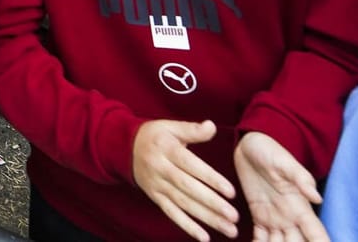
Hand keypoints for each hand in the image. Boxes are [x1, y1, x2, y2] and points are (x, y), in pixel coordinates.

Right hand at [132, 119, 238, 240]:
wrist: (123, 147)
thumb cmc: (154, 136)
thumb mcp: (170, 127)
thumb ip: (192, 129)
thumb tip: (212, 126)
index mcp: (167, 150)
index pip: (191, 166)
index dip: (211, 179)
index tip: (230, 192)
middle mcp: (161, 170)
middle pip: (188, 189)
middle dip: (212, 204)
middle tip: (234, 216)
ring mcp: (157, 186)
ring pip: (183, 204)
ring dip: (206, 218)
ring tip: (228, 229)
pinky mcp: (155, 197)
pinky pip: (171, 214)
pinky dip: (187, 226)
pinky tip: (203, 237)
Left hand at [235, 132, 327, 241]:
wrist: (251, 143)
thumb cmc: (271, 149)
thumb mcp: (284, 161)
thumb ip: (300, 178)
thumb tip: (318, 197)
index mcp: (300, 207)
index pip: (316, 235)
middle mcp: (290, 217)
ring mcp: (274, 218)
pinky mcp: (258, 215)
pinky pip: (260, 238)